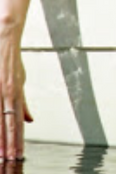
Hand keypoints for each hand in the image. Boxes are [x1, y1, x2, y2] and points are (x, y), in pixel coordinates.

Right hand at [0, 40, 32, 160]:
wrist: (4, 37)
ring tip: (2, 156)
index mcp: (15, 93)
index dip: (17, 140)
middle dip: (9, 145)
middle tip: (10, 161)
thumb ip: (23, 103)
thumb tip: (29, 121)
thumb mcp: (20, 80)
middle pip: (7, 124)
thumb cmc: (9, 61)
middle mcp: (6, 93)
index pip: (17, 122)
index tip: (18, 156)